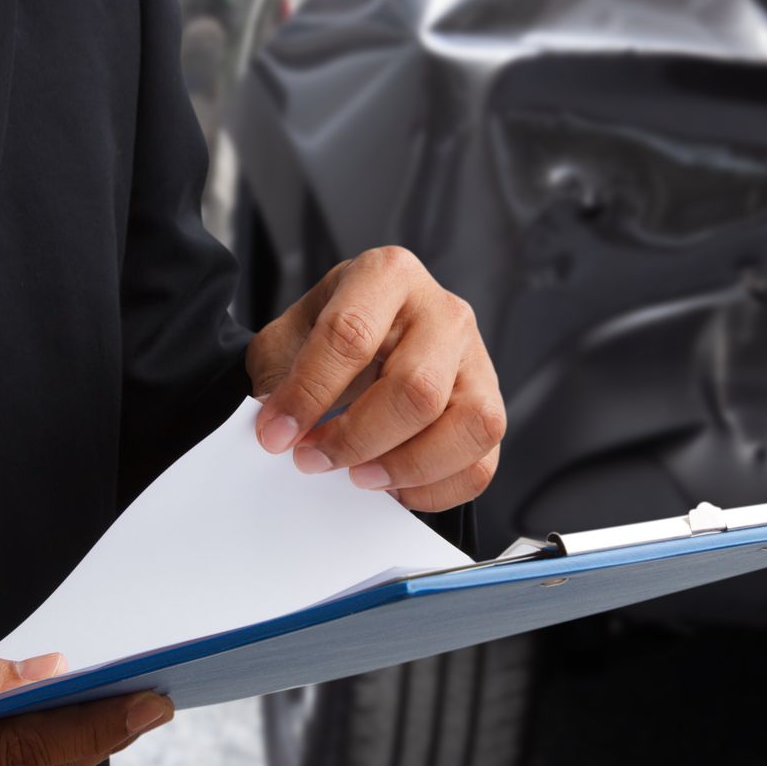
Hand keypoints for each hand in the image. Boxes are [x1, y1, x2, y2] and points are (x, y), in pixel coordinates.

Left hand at [246, 246, 503, 512]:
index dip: (309, 393)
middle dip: (356, 438)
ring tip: (360, 476)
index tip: (276, 435)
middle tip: (313, 459)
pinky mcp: (490, 407)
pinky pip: (481, 464)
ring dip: (406, 466)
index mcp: (387, 275)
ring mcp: (477, 361)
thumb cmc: (331, 338)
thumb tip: (280, 433)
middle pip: (416, 388)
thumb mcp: (290, 340)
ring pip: (467, 425)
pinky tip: (394, 486)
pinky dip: (435, 490)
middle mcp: (443, 312)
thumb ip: (279, 381)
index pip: (351, 334)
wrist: (364, 341)